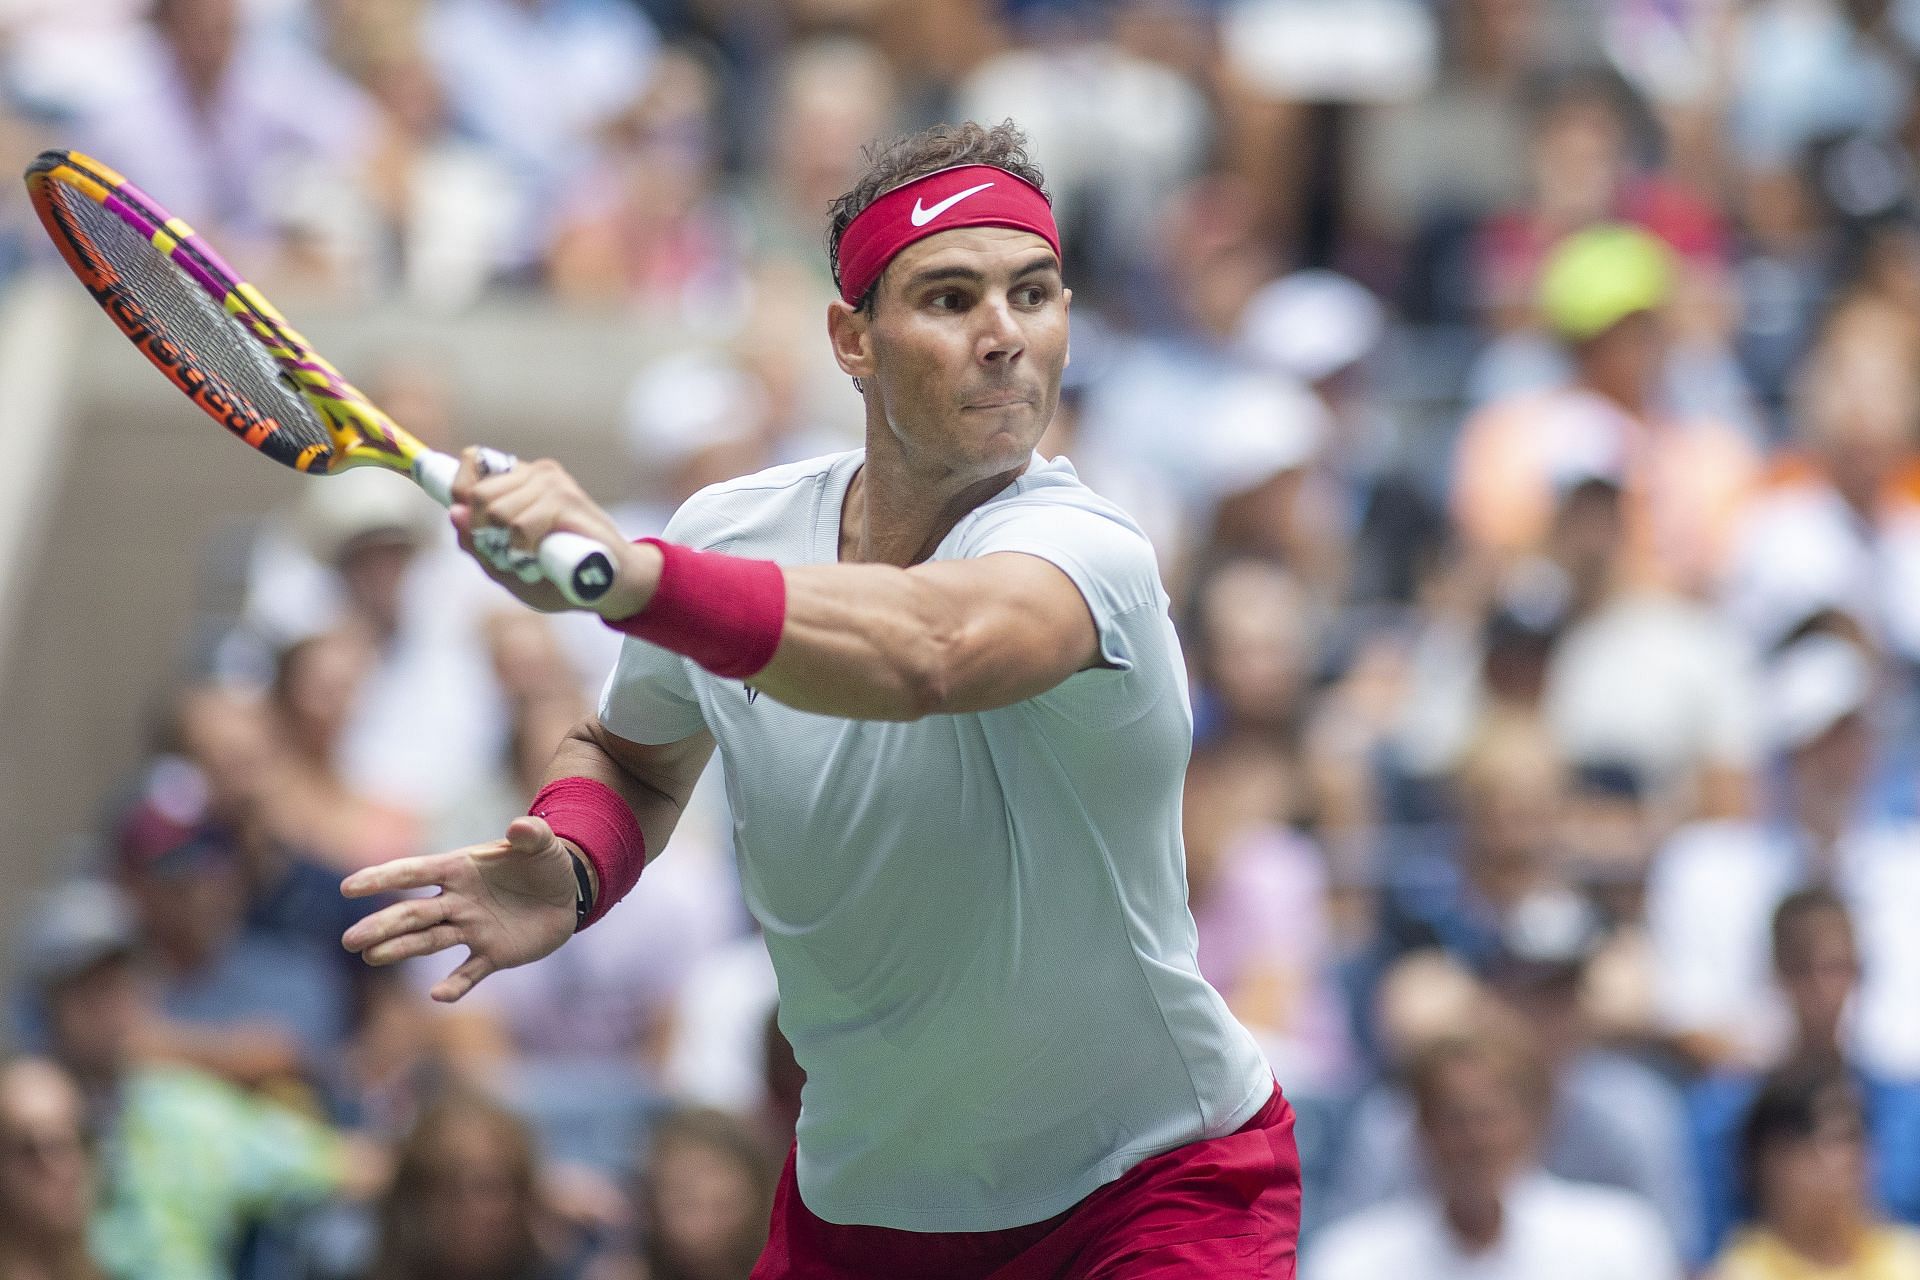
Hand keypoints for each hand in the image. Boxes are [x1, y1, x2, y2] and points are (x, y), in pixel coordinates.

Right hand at [340, 816, 578, 1001]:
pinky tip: (438, 996)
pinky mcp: (492, 954)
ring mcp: (472, 929)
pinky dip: (455, 985)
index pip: (414, 873)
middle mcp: (458, 901)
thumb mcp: (544, 844)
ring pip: (429, 941)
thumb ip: (531, 834)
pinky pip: (469, 973)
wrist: (568, 895)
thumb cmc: (546, 863)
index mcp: (461, 869)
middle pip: (413, 914)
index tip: (349, 887)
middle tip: (351, 940)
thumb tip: (518, 826)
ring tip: (371, 957)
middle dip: (382, 926)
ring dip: (400, 950)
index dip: (382, 878)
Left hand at [449, 447, 661, 617]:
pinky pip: (520, 525)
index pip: (471, 465)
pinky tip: (540, 559)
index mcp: (516, 482)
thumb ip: (478, 544)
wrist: (613, 582)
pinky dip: (522, 550)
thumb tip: (455, 513)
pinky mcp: (566, 498)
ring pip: (497, 511)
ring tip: (530, 560)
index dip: (459, 493)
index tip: (473, 525)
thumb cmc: (559, 575)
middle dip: (483, 533)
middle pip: (477, 494)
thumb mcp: (507, 566)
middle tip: (507, 555)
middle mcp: (532, 474)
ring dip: (506, 547)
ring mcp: (550, 482)